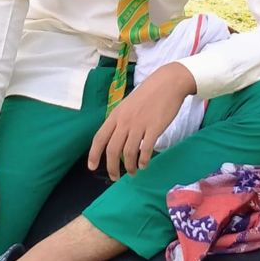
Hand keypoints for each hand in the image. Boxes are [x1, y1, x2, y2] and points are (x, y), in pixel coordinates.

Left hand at [88, 62, 195, 180]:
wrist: (167, 83)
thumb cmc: (148, 94)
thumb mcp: (128, 105)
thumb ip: (121, 120)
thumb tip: (115, 138)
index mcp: (116, 114)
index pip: (100, 137)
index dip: (94, 154)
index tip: (91, 167)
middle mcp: (124, 121)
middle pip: (112, 149)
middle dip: (112, 167)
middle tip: (115, 177)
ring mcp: (139, 125)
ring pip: (128, 152)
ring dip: (129, 166)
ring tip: (133, 172)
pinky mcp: (154, 128)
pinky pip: (145, 150)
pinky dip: (143, 161)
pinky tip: (144, 164)